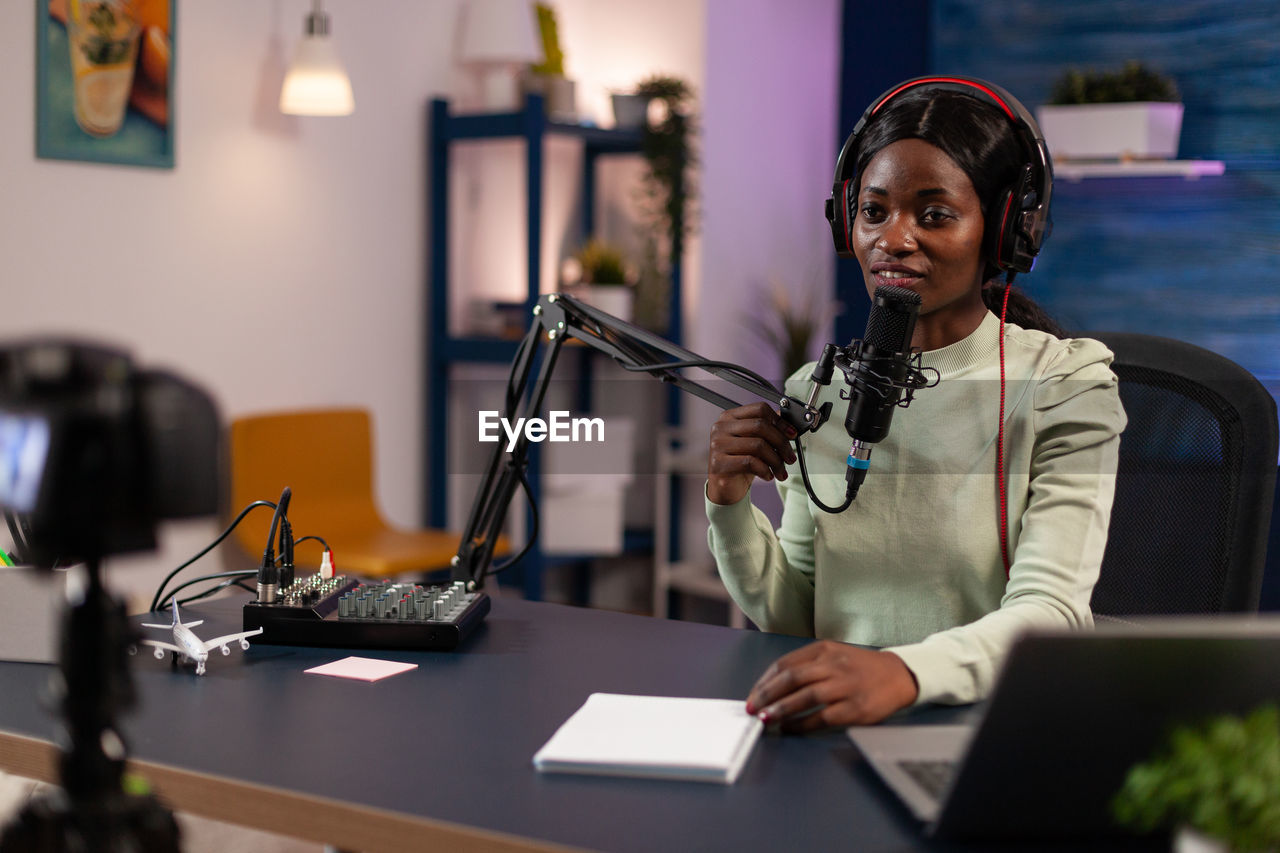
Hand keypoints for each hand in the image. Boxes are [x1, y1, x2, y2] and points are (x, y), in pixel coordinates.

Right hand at [707, 403, 797, 504]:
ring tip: (781, 471)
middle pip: (761, 426)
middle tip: (790, 457)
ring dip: (776, 461)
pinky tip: (768, 475)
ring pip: (758, 445)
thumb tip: (790, 425)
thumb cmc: (741, 463)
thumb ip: (770, 430)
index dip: (780, 421)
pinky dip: (765, 470)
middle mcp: (721, 427)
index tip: (792, 434)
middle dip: (782, 443)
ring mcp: (718, 444)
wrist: (725, 487)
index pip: (760, 409)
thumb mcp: (756, 443)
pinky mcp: (718, 463)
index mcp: (730, 417)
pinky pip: (750, 462)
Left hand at [745, 641, 918, 730]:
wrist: (899, 675)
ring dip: (782, 709)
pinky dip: (804, 724)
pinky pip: (824, 716)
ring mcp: (846, 686)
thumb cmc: (860, 668)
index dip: (765, 682)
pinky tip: (792, 728)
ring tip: (766, 720)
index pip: (785, 664)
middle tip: (752, 709)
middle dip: (767, 695)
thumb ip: (807, 665)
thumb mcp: (833, 655)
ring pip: (806, 696)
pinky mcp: (856, 707)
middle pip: (792, 678)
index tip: (752, 696)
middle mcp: (833, 665)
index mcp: (824, 650)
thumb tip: (772, 687)